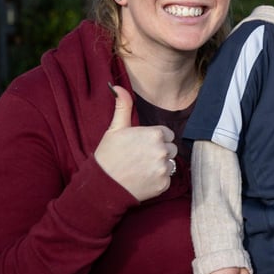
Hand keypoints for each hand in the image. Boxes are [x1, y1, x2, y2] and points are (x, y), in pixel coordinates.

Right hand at [94, 84, 177, 200]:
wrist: (102, 186)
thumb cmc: (108, 155)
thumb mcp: (115, 128)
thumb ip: (123, 106)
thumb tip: (118, 87)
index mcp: (155, 134)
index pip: (167, 134)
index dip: (155, 139)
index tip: (142, 145)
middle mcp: (163, 150)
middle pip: (171, 148)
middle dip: (160, 151)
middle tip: (141, 157)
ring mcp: (164, 168)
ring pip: (170, 163)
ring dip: (160, 165)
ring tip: (141, 168)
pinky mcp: (164, 184)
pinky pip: (167, 179)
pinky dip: (158, 180)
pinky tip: (143, 179)